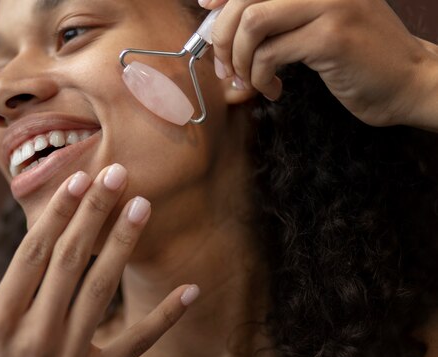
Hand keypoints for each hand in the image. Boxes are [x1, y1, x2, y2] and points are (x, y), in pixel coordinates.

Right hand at [0, 164, 198, 356]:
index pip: (35, 253)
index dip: (57, 212)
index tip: (76, 180)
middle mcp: (37, 332)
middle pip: (73, 258)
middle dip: (95, 211)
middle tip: (116, 173)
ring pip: (102, 287)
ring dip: (124, 243)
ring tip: (141, 205)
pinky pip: (137, 344)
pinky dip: (166, 317)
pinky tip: (190, 289)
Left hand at [201, 0, 437, 129]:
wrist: (408, 81)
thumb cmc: (359, 58)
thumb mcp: (319, 25)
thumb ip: (281, 18)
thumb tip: (221, 20)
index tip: (206, 7)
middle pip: (244, 1)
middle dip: (222, 38)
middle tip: (226, 67)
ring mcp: (328, 5)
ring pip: (252, 23)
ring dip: (238, 60)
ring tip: (249, 81)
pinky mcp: (330, 36)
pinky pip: (269, 54)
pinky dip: (260, 77)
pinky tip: (273, 89)